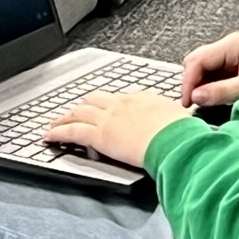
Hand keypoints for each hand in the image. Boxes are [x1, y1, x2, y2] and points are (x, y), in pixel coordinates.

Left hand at [43, 90, 193, 167]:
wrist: (175, 139)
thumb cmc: (183, 134)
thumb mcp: (183, 123)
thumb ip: (178, 125)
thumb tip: (189, 131)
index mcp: (143, 100)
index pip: (119, 100)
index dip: (108, 105)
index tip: (104, 109)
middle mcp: (122, 104)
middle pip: (94, 101)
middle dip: (82, 106)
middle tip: (73, 112)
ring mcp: (109, 118)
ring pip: (78, 113)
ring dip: (65, 118)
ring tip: (55, 123)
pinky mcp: (99, 135)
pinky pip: (72, 132)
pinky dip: (58, 133)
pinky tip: (50, 136)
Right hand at [178, 31, 238, 105]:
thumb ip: (224, 91)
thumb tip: (196, 97)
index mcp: (234, 44)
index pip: (198, 59)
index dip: (188, 81)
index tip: (187, 102)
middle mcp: (229, 46)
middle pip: (196, 62)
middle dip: (191, 83)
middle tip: (192, 105)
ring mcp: (229, 55)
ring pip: (201, 69)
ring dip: (199, 86)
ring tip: (203, 104)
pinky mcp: (231, 66)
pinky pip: (210, 75)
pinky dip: (207, 87)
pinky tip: (211, 99)